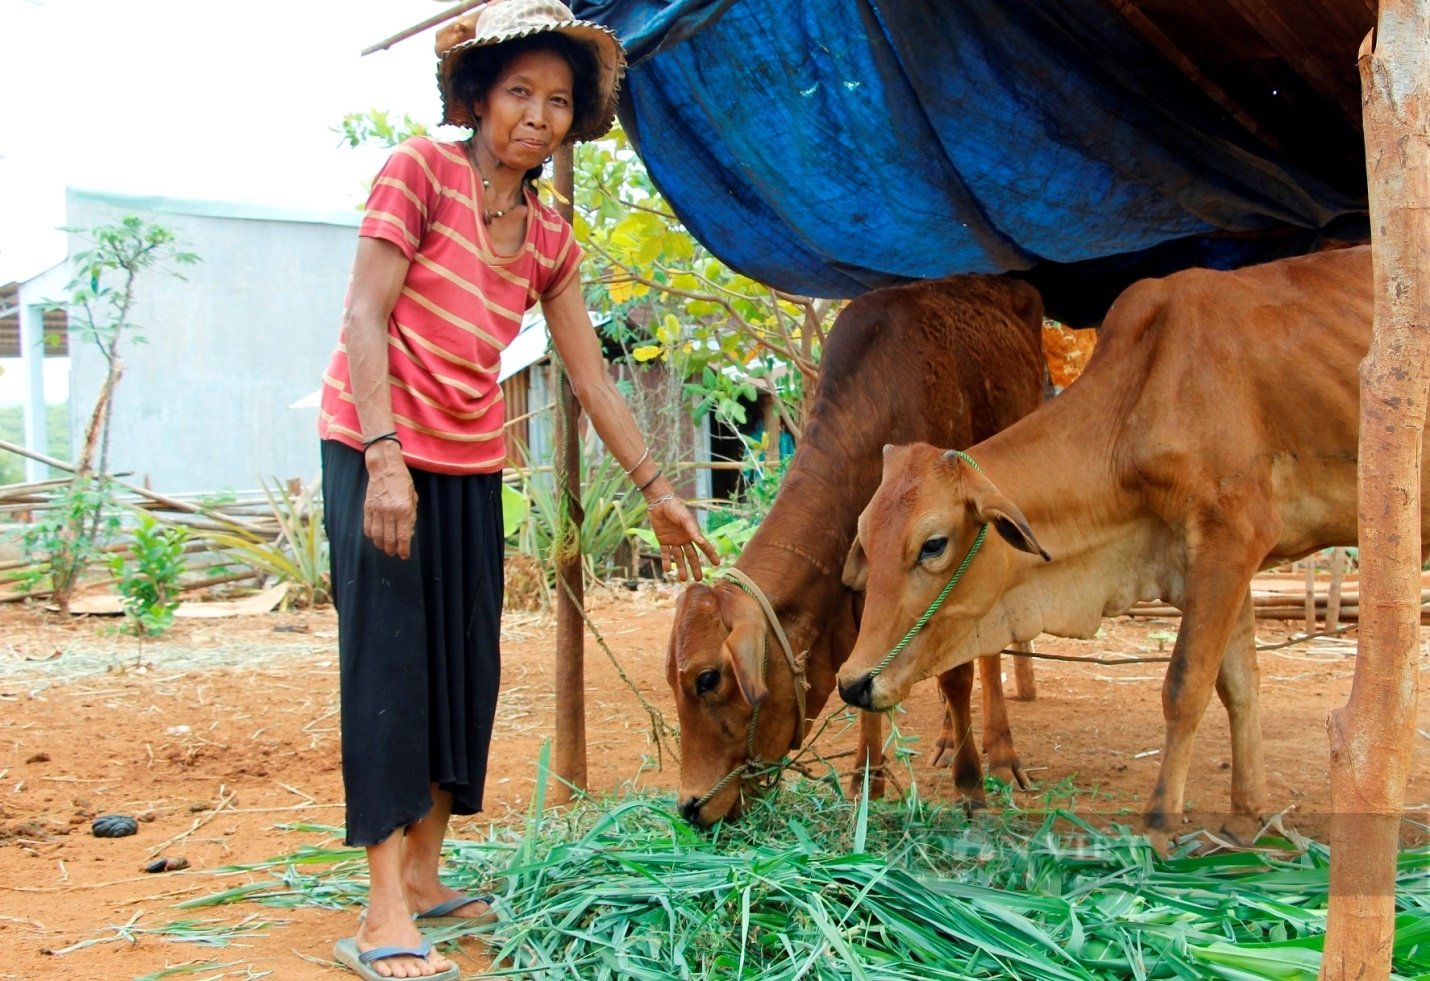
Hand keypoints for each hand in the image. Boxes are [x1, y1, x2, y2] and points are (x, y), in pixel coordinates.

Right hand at [363, 441, 417, 558]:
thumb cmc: (402, 482)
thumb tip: (408, 534)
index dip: (404, 549)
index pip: (403, 537)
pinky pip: (367, 526)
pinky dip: (370, 535)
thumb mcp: (413, 498)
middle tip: (393, 553)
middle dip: (392, 549)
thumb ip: (411, 516)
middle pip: (389, 539)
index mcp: (404, 510)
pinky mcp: (367, 508)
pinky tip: (374, 537)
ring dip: (380, 545)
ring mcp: (377, 510)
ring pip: (376, 535)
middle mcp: (390, 512)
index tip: (404, 556)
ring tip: (384, 548)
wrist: (385, 468)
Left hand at [648, 495, 719, 581]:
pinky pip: (665, 553)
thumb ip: (693, 531)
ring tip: (682, 579)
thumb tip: (702, 543)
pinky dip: (666, 561)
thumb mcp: (685, 519)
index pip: (703, 547)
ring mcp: (674, 540)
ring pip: (679, 557)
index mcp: (692, 533)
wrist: (660, 502)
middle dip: (695, 567)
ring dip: (681, 567)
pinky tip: (667, 570)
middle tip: (699, 579)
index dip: (710, 555)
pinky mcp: (663, 540)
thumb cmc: (675, 508)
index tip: (717, 564)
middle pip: (691, 555)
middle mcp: (684, 538)